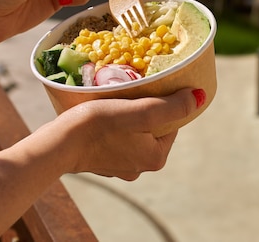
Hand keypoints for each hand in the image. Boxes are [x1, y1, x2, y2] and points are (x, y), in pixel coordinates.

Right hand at [55, 88, 205, 180]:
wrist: (58, 143)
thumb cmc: (99, 124)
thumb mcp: (142, 111)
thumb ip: (173, 106)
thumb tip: (200, 96)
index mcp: (156, 159)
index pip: (171, 122)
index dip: (161, 102)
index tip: (146, 91)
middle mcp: (140, 168)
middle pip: (152, 127)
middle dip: (143, 109)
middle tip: (129, 93)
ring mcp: (120, 167)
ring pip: (133, 132)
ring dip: (127, 116)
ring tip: (114, 102)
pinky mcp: (102, 162)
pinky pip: (116, 138)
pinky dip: (112, 126)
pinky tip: (101, 115)